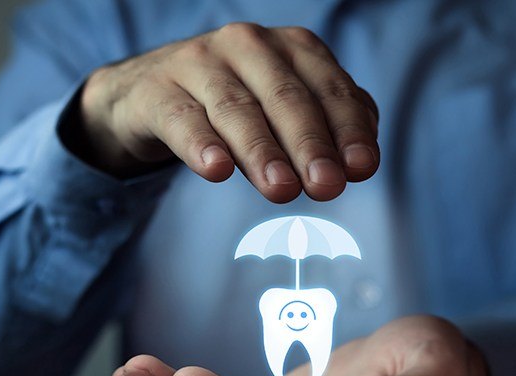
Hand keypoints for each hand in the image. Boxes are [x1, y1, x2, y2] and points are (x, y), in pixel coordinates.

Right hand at [78, 23, 379, 201]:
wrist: (154, 92)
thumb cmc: (237, 103)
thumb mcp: (286, 109)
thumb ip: (328, 126)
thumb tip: (362, 160)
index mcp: (291, 50)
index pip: (330, 90)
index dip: (349, 130)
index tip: (361, 168)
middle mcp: (248, 46)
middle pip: (286, 98)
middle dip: (310, 144)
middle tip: (326, 186)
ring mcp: (199, 63)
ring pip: (237, 109)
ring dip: (262, 151)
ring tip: (281, 189)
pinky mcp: (157, 90)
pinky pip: (182, 118)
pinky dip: (200, 143)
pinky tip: (216, 170)